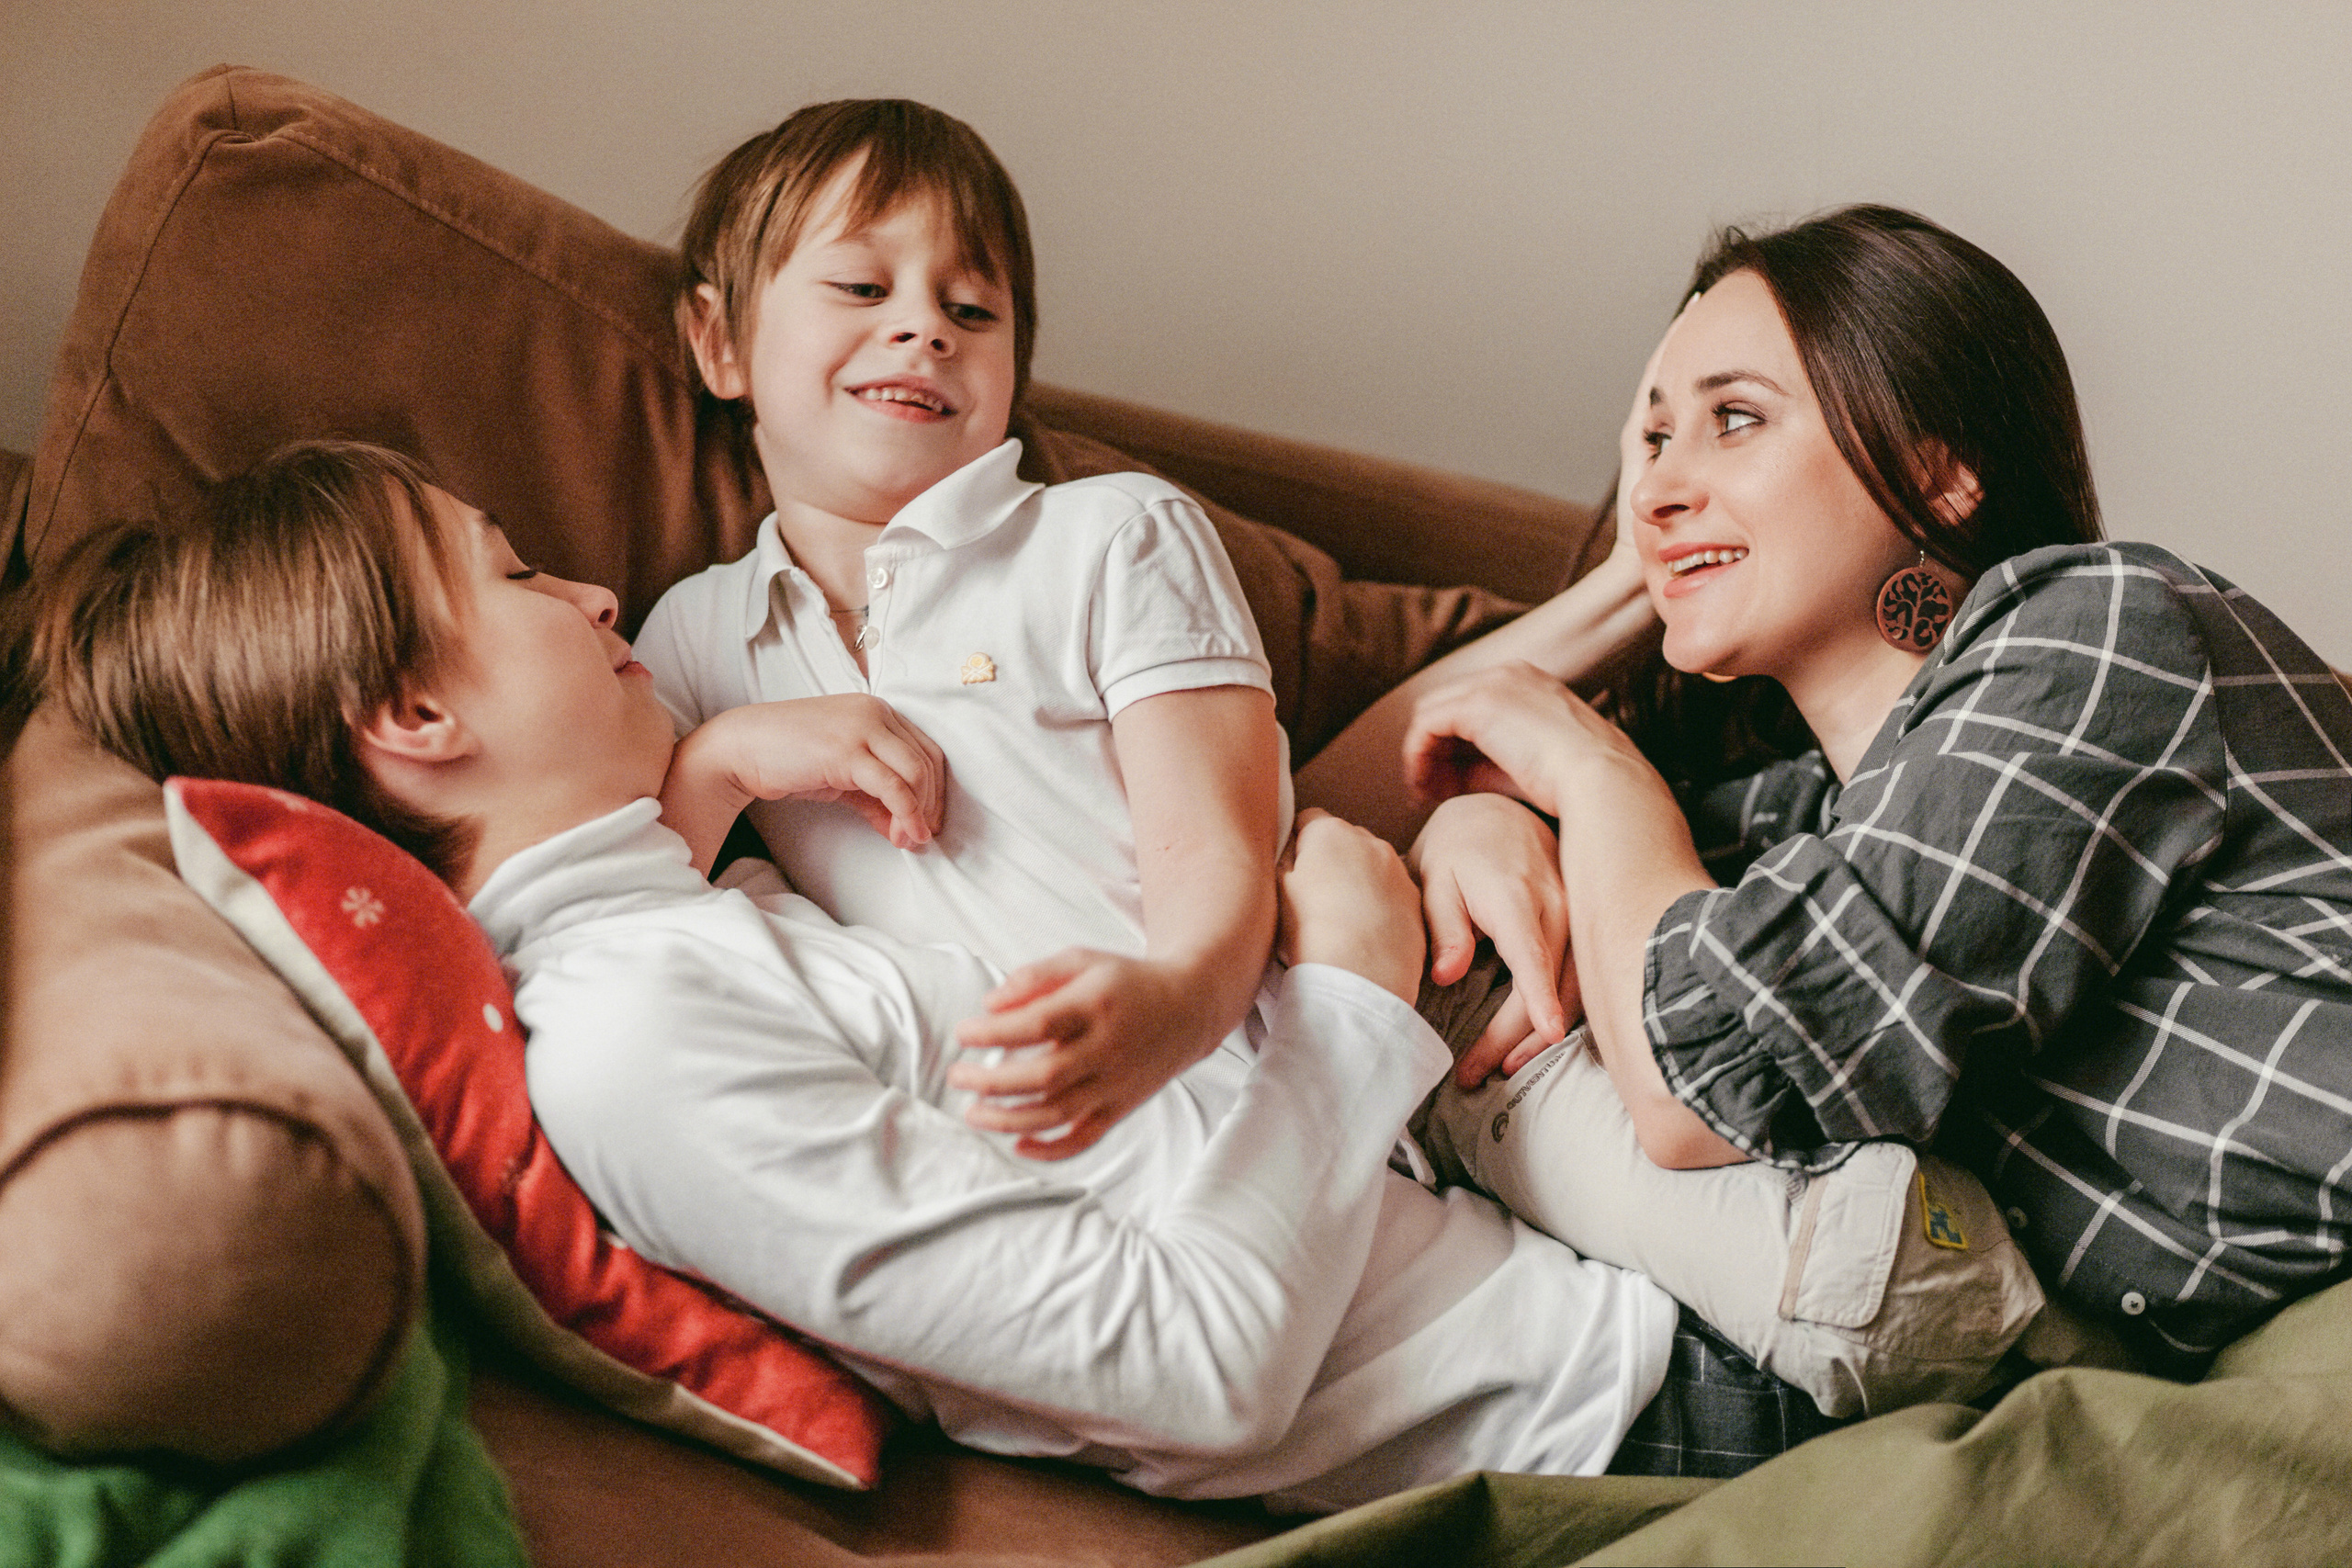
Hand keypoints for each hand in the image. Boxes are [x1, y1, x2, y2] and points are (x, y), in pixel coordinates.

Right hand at [682, 695, 944, 845]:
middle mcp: (875, 712)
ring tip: (909, 840)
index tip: (928, 821)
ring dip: (918, 813)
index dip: (935, 790)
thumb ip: (875, 795)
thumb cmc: (787, 758)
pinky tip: (904, 835)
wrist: (739, 749)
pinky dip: (906, 813)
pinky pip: (892, 786)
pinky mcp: (847, 750)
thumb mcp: (842, 776)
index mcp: (876, 711)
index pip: (925, 749)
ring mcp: (862, 727)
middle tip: (923, 836)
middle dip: (931, 804)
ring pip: (916, 773)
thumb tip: (905, 828)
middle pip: (927, 761)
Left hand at [949, 951, 1215, 1159]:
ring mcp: (1115, 1084)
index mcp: (1095, 1006)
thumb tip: (989, 1004)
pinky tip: (1018, 1144)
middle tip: (957, 1075)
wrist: (1189, 1009)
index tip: (963, 1033)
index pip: (1036, 1025)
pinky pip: (1084, 1139)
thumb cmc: (1125, 983)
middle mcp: (1107, 1048)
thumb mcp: (1082, 960)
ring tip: (972, 1112)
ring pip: (1057, 1114)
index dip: (992, 1032)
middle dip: (991, 1082)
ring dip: (1008, 1120)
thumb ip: (1034, 976)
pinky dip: (1050, 1150)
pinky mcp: (1121, 1108)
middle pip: (1043, 1076)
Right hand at [1275, 808, 1424, 1005]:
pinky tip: (1367, 935)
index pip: (1307, 819)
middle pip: (1344, 841)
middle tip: (1315, 898)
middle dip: (1331, 861)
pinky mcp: (1416, 902)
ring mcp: (1397, 870)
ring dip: (1359, 882)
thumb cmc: (1309, 933)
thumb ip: (1282, 859)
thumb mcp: (1275, 889)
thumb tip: (1290, 849)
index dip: (1296, 843)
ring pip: (1372, 867)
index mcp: (1329, 832)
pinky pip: (1393, 894)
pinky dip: (1381, 906)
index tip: (1291, 869)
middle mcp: (1369, 841)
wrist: (1361, 977)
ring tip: (1342, 921)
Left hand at [1400, 662, 1641, 817]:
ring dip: (1421, 753)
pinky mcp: (1477, 705)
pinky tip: (1424, 787)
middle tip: (1426, 788)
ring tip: (1423, 792)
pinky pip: (1427, 727)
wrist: (1601, 780)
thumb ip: (1486, 764)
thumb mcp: (1525, 766)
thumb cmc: (1576, 783)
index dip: (1450, 743)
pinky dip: (1418, 755)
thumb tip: (1451, 776)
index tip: (1444, 781)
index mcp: (1526, 682)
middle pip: (1445, 704)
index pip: (1469, 704)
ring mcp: (1492, 684)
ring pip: (1431, 713)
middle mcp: (1507, 674)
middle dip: (1430, 747)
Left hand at [1410, 793, 1577, 1054]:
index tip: (1546, 1037)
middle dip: (1517, 1040)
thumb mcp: (1436, 879)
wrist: (1497, 814)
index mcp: (1519, 898)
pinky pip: (1581, 977)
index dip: (1541, 1000)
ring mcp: (1580, 917)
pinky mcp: (1586, 927)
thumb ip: (1444, 926)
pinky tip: (1534, 1039)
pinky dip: (1559, 1011)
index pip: (1534, 956)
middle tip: (1474, 1074)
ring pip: (1574, 989)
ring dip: (1540, 1035)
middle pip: (1551, 987)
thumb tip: (1448, 975)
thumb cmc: (1457, 850)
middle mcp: (1560, 908)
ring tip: (1501, 1067)